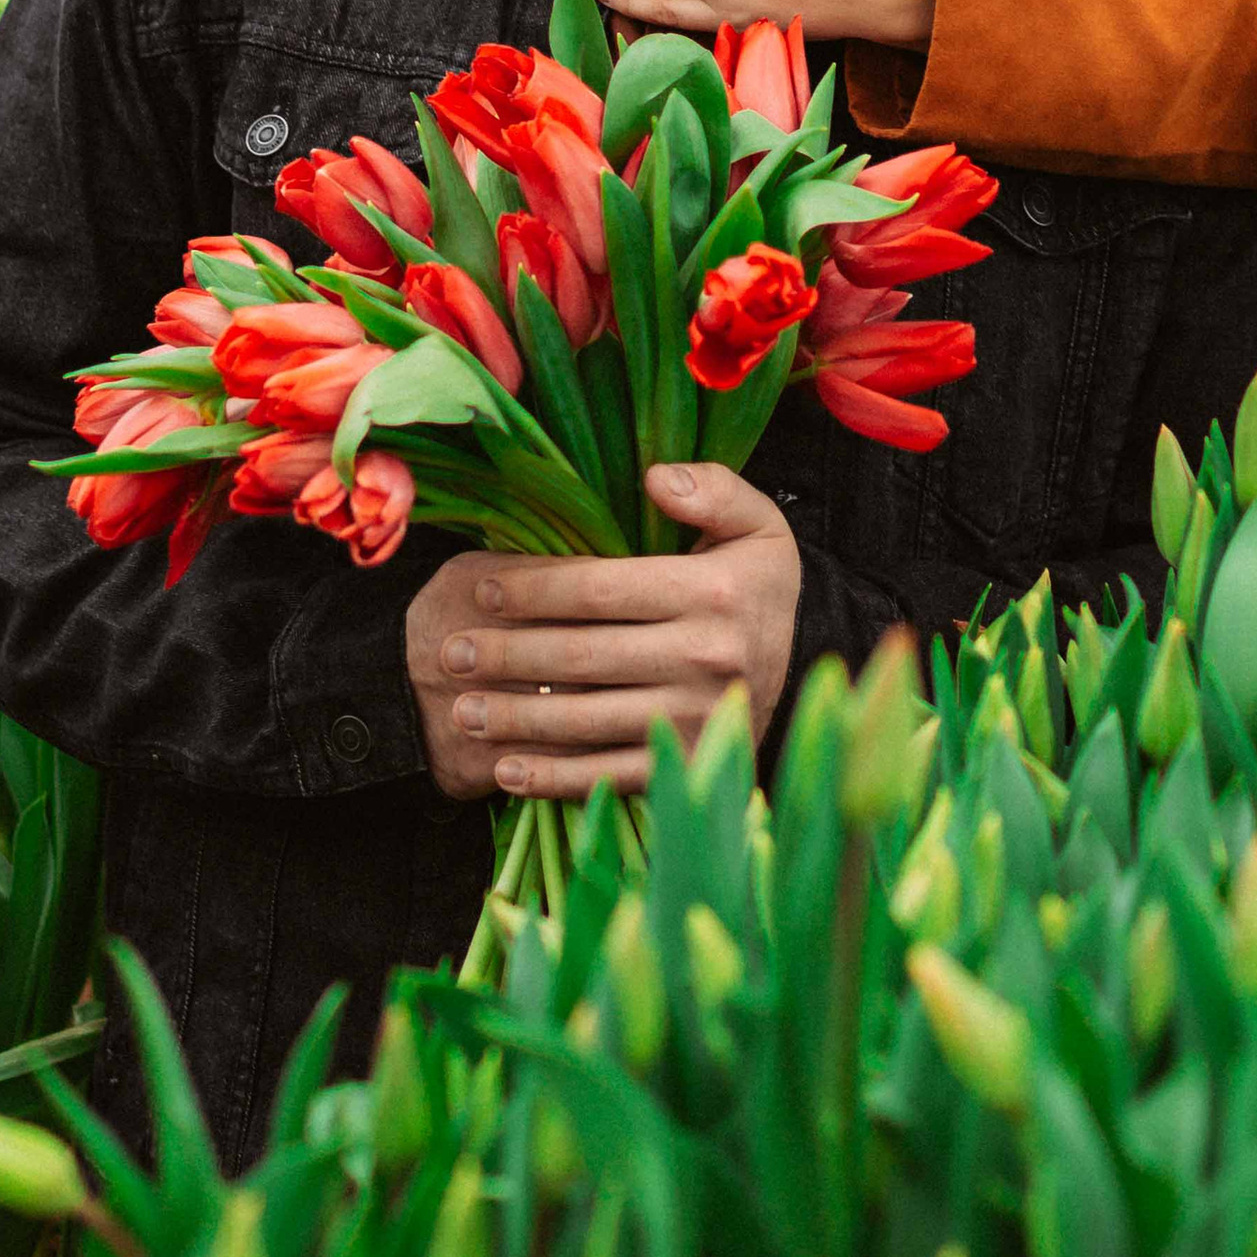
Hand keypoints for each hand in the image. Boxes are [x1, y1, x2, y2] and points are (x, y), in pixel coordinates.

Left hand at [404, 465, 800, 800]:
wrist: (805, 665)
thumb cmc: (758, 583)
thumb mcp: (758, 522)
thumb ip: (714, 489)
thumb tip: (656, 478)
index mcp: (714, 592)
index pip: (602, 589)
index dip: (535, 589)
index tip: (483, 590)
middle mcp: (707, 658)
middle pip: (583, 657)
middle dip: (508, 655)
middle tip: (451, 652)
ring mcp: (697, 719)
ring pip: (587, 720)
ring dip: (517, 717)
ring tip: (460, 709)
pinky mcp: (690, 763)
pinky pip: (610, 775)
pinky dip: (554, 779)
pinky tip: (505, 770)